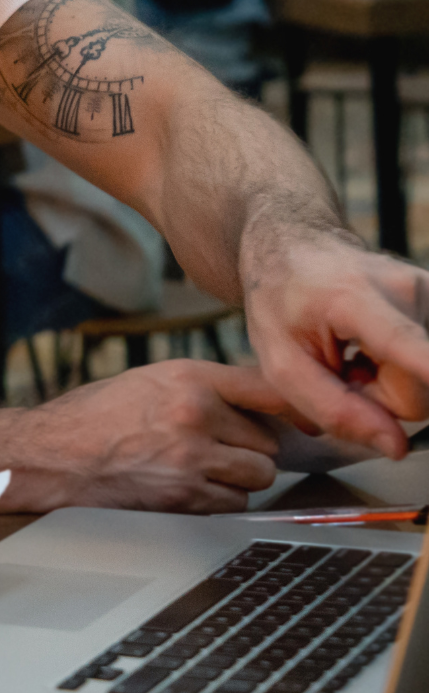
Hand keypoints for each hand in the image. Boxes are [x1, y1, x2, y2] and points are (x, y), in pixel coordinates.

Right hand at [0, 360, 287, 513]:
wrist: (50, 455)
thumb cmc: (91, 419)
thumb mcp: (147, 383)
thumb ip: (199, 389)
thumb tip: (254, 409)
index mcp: (187, 377)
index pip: (267, 389)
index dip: (295, 408)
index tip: (310, 421)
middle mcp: (195, 413)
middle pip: (268, 443)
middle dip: (248, 451)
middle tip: (215, 452)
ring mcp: (192, 457)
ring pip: (257, 476)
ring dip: (237, 480)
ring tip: (198, 471)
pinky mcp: (185, 496)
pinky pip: (233, 505)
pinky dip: (219, 503)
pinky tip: (184, 490)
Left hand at [241, 227, 428, 457]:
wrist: (293, 245)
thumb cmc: (280, 299)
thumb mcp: (281, 362)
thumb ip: (333, 408)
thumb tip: (396, 448)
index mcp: (355, 300)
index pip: (409, 346)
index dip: (426, 371)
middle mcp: (407, 290)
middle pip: (417, 393)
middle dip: (378, 399)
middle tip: (339, 371)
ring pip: (427, 384)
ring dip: (388, 384)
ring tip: (352, 356)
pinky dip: (402, 369)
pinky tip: (372, 350)